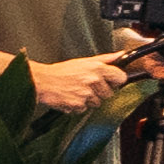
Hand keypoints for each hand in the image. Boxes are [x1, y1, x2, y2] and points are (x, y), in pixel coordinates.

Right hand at [25, 49, 139, 113]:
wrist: (41, 81)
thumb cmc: (60, 71)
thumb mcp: (84, 61)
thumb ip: (105, 59)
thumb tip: (122, 54)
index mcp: (97, 68)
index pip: (121, 77)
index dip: (116, 80)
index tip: (111, 81)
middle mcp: (93, 81)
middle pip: (109, 93)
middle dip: (100, 91)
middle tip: (86, 85)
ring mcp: (86, 94)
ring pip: (97, 102)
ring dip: (89, 99)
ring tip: (76, 90)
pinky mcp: (78, 105)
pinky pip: (85, 109)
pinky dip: (78, 105)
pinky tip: (70, 97)